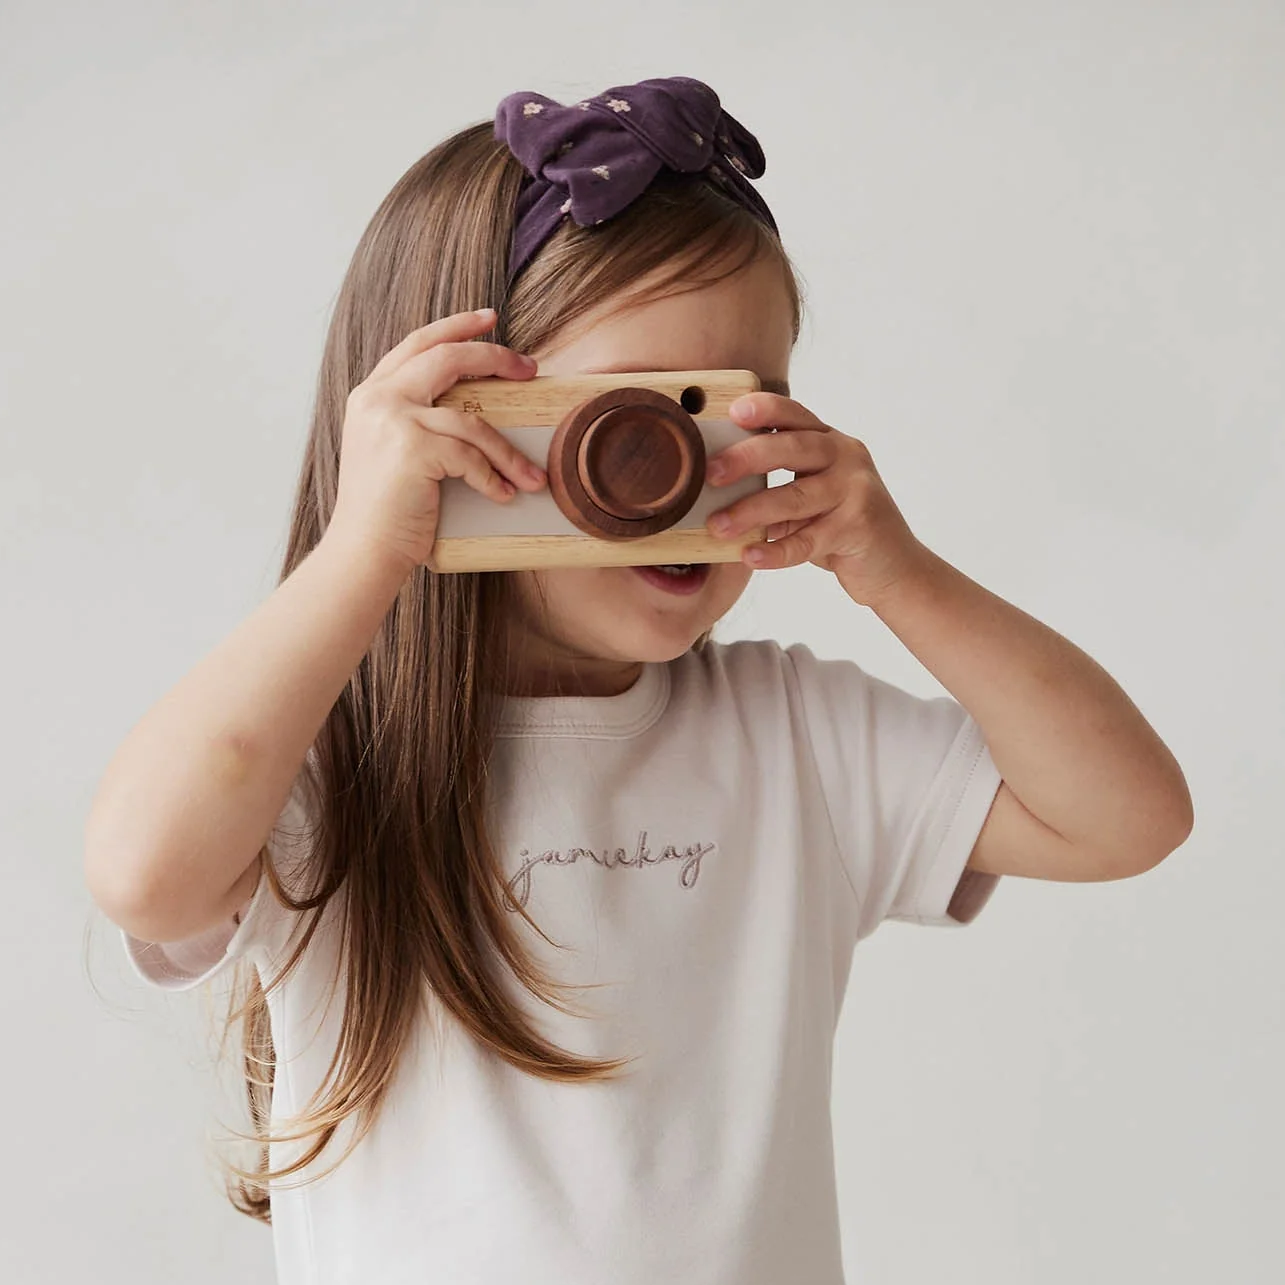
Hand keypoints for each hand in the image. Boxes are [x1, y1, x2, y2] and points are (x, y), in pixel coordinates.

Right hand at [326, 308, 546, 576]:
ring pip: (471, 421)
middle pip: (447, 358)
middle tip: (530, 368)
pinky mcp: (412, 448)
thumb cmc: (386, 511)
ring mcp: (393, 420)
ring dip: (509, 452)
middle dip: (494, 358)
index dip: (455, 327)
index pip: (417, 344)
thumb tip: (473, 413)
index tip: (489, 320)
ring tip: (533, 476)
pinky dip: (493, 478)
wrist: (362, 550)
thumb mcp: (391, 452)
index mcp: (371, 395)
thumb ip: (416, 422)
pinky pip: (470, 456)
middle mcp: (377, 399)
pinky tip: (504, 496)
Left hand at [704, 392, 929, 606]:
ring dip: (751, 512)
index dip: (766, 409)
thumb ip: (777, 486)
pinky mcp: (858, 528)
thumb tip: (715, 492)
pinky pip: (808, 541)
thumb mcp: (811, 497)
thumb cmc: (841, 527)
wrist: (895, 566)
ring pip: (796, 497)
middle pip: (793, 448)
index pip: (795, 415)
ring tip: (718, 526)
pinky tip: (750, 555)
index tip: (734, 411)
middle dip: (747, 458)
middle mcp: (846, 458)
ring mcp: (856, 491)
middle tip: (711, 474)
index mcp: (830, 442)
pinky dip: (775, 551)